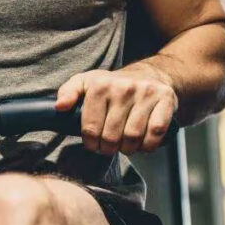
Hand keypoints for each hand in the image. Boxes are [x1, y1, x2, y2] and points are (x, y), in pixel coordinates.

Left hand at [55, 68, 177, 154]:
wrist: (150, 75)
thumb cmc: (114, 86)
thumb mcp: (87, 83)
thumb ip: (69, 92)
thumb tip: (59, 106)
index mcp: (100, 84)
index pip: (90, 128)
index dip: (91, 143)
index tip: (94, 144)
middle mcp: (123, 87)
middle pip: (111, 136)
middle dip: (108, 148)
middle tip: (110, 146)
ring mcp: (146, 93)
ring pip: (132, 137)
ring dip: (128, 149)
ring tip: (125, 145)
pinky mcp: (165, 100)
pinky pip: (155, 132)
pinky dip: (148, 145)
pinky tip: (142, 143)